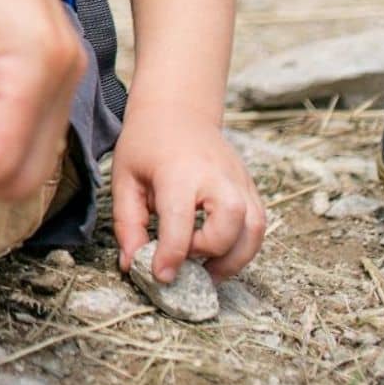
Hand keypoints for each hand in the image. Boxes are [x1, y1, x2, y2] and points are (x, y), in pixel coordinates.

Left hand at [111, 101, 265, 281]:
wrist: (177, 109)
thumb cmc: (147, 143)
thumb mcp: (125, 178)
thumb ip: (127, 222)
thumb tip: (131, 264)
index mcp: (179, 173)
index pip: (180, 223)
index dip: (171, 255)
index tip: (161, 276)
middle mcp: (216, 177)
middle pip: (230, 227)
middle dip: (210, 254)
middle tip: (186, 262)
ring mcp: (239, 181)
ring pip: (254, 230)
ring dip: (234, 260)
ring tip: (207, 273)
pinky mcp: (250, 187)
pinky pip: (258, 224)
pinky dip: (244, 246)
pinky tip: (221, 255)